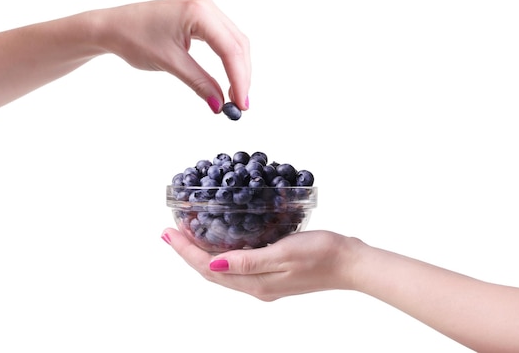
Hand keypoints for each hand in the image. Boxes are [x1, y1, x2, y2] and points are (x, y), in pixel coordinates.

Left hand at [91, 0, 249, 111]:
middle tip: (240, 104)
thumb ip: (199, 83)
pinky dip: (228, 58)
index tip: (241, 104)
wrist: (111, 26)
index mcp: (199, 11)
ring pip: (234, 41)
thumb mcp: (170, 63)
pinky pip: (223, 37)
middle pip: (237, 44)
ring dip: (237, 68)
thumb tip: (220, 105)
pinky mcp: (200, 14)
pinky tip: (228, 77)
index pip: (230, 49)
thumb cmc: (133, 38)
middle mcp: (206, 4)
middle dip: (241, 75)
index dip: (239, 78)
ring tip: (235, 95)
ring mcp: (204, 7)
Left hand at [161, 228, 359, 300]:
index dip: (185, 251)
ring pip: (222, 270)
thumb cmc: (321, 254)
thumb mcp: (283, 253)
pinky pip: (237, 266)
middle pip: (210, 272)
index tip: (168, 233)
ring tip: (187, 236)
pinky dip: (221, 254)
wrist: (350, 263)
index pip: (208, 269)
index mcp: (256, 283)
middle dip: (187, 252)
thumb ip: (247, 261)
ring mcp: (264, 282)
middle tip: (170, 232)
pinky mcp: (273, 274)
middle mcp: (256, 286)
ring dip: (202, 254)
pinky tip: (220, 242)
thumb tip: (213, 266)